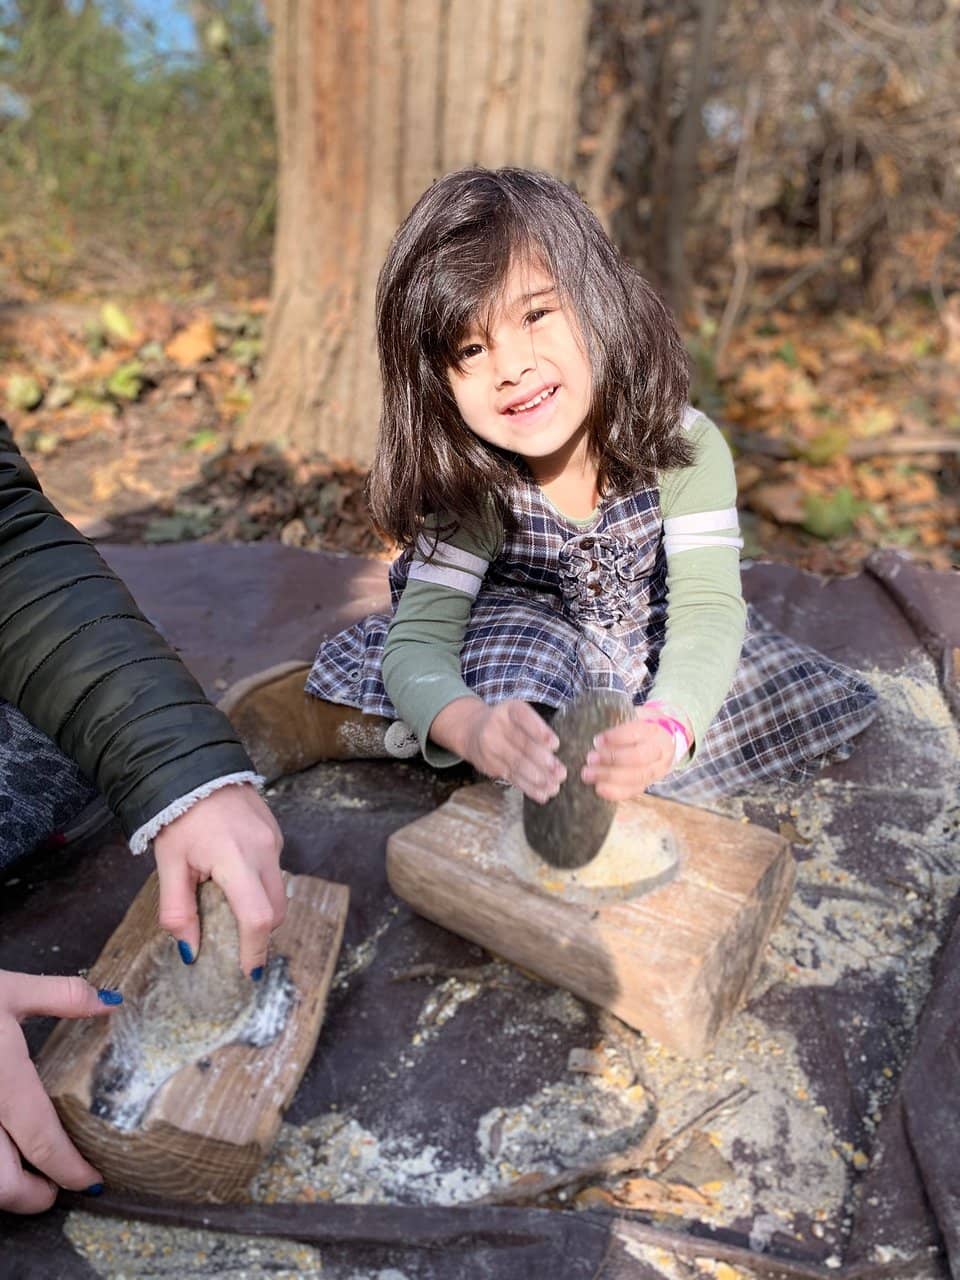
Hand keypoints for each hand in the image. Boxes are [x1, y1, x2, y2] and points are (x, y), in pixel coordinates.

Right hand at [0, 971, 117, 1211]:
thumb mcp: (8, 990)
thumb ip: (62, 997)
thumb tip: (110, 1003)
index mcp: (3, 1084)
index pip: (42, 1143)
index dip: (69, 1170)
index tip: (90, 1181)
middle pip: (1, 1187)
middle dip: (31, 1198)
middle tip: (54, 1187)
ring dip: (2, 1186)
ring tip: (23, 1173)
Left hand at [153, 784, 284, 978]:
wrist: (195, 768)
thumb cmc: (178, 817)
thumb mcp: (169, 865)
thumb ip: (178, 911)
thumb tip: (190, 952)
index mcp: (235, 860)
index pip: (257, 917)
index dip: (254, 949)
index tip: (247, 971)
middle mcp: (264, 851)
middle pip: (275, 910)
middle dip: (258, 933)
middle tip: (235, 943)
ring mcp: (274, 841)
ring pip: (278, 891)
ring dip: (259, 907)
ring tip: (229, 905)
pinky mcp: (275, 833)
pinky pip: (274, 870)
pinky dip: (258, 884)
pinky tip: (233, 875)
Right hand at [431, 697, 565, 802]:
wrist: (472, 731)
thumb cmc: (507, 723)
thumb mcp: (518, 714)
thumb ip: (536, 727)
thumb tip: (557, 750)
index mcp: (509, 710)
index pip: (524, 718)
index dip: (540, 731)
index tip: (555, 744)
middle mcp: (497, 726)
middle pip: (522, 744)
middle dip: (543, 760)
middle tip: (560, 772)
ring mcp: (491, 747)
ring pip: (517, 764)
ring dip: (538, 778)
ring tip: (555, 786)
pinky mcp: (490, 766)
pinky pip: (512, 778)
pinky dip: (530, 788)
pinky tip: (543, 793)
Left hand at [581, 707, 681, 800]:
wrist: (663, 740)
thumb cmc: (640, 727)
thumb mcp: (633, 716)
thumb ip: (617, 721)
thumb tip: (593, 731)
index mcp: (653, 730)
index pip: (636, 733)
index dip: (616, 737)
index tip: (597, 740)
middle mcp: (658, 751)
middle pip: (638, 758)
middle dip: (611, 759)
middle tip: (590, 759)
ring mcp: (655, 770)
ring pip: (636, 777)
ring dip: (609, 777)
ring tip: (588, 774)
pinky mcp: (648, 783)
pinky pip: (633, 791)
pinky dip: (615, 792)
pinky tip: (598, 789)